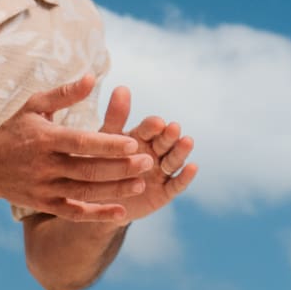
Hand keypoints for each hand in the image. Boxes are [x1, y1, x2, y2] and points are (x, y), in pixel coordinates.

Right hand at [0, 75, 151, 221]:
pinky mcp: (43, 204)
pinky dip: (96, 214)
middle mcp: (44, 166)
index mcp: (46, 139)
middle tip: (148, 162)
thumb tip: (93, 77)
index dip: (107, 144)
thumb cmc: (15, 129)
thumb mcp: (34, 106)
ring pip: (84, 191)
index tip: (133, 142)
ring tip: (141, 184)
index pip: (81, 142)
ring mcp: (43, 188)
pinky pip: (73, 212)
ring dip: (114, 190)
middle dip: (120, 167)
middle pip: (87, 169)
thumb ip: (65, 93)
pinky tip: (121, 213)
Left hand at [100, 85, 197, 222]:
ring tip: (187, 142)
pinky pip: (177, 184)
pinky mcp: (165, 192)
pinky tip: (192, 167)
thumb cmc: (100, 166)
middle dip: (169, 136)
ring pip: (174, 160)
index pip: (149, 128)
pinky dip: (185, 176)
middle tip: (172, 129)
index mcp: (140, 138)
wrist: (97, 203)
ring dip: (181, 151)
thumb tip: (122, 86)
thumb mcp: (105, 142)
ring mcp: (161, 172)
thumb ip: (115, 117)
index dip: (153, 126)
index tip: (156, 122)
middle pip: (165, 142)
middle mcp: (155, 152)